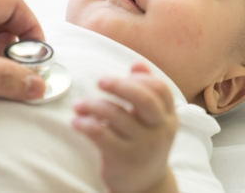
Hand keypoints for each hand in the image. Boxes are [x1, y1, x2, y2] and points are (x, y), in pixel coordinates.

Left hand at [72, 63, 177, 192]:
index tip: (123, 76)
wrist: (145, 186)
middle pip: (144, 99)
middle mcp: (159, 130)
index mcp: (168, 116)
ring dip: (92, 105)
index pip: (160, 88)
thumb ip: (145, 91)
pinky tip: (76, 121)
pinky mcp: (123, 159)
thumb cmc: (143, 143)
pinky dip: (85, 124)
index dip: (140, 78)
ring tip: (78, 105)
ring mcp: (143, 146)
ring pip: (116, 116)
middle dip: (119, 85)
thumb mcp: (151, 120)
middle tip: (99, 80)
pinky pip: (101, 135)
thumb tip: (138, 64)